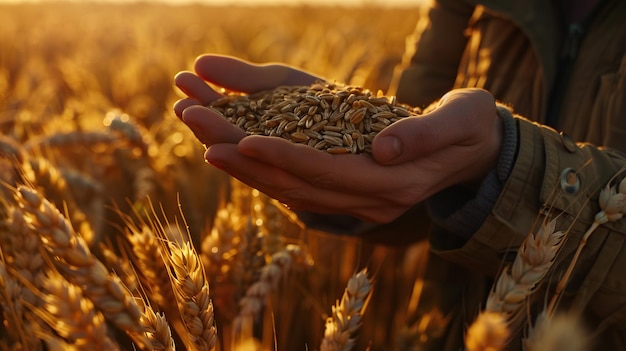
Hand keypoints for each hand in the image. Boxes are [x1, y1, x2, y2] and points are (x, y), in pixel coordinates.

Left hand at [174, 56, 501, 223]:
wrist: (476, 152)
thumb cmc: (472, 127)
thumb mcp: (462, 119)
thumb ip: (424, 134)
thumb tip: (383, 148)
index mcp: (396, 183)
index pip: (328, 172)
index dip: (285, 158)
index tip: (242, 140)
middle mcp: (371, 200)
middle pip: (298, 185)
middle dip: (247, 162)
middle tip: (201, 135)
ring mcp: (359, 202)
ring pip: (292, 190)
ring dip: (247, 169)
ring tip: (205, 142)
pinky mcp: (351, 193)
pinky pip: (301, 188)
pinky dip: (267, 173)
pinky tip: (238, 155)